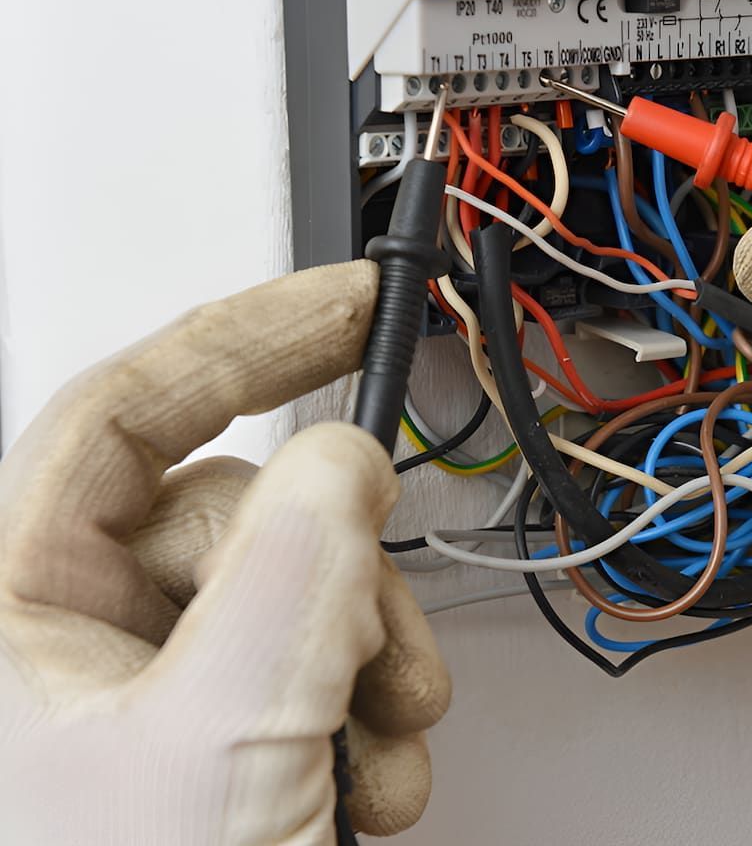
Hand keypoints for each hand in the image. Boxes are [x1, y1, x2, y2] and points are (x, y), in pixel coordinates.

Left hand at [0, 262, 449, 843]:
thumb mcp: (221, 742)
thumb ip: (293, 575)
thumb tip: (342, 459)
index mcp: (6, 612)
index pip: (126, 413)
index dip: (243, 338)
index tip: (344, 301)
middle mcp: (62, 643)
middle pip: (242, 519)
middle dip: (342, 582)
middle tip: (378, 660)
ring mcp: (140, 696)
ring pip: (293, 596)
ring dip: (366, 665)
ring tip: (374, 753)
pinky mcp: (210, 738)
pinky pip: (309, 668)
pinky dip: (361, 717)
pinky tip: (362, 787)